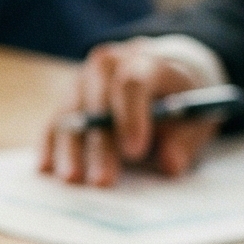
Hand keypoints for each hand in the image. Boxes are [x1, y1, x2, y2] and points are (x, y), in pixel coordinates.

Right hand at [39, 43, 213, 186]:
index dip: (132, 117)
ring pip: (71, 113)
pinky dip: (49, 143)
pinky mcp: (68, 97)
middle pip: (98, 103)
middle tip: (103, 180)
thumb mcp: (197, 116)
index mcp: (146, 62)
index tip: (135, 151)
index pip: (132, 84)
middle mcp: (109, 65)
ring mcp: (83, 79)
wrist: (162, 69)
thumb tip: (170, 164)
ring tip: (73, 179)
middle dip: (100, 144)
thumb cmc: (180, 98)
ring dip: (70, 148)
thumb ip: (186, 140)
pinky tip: (46, 166)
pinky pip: (54, 120)